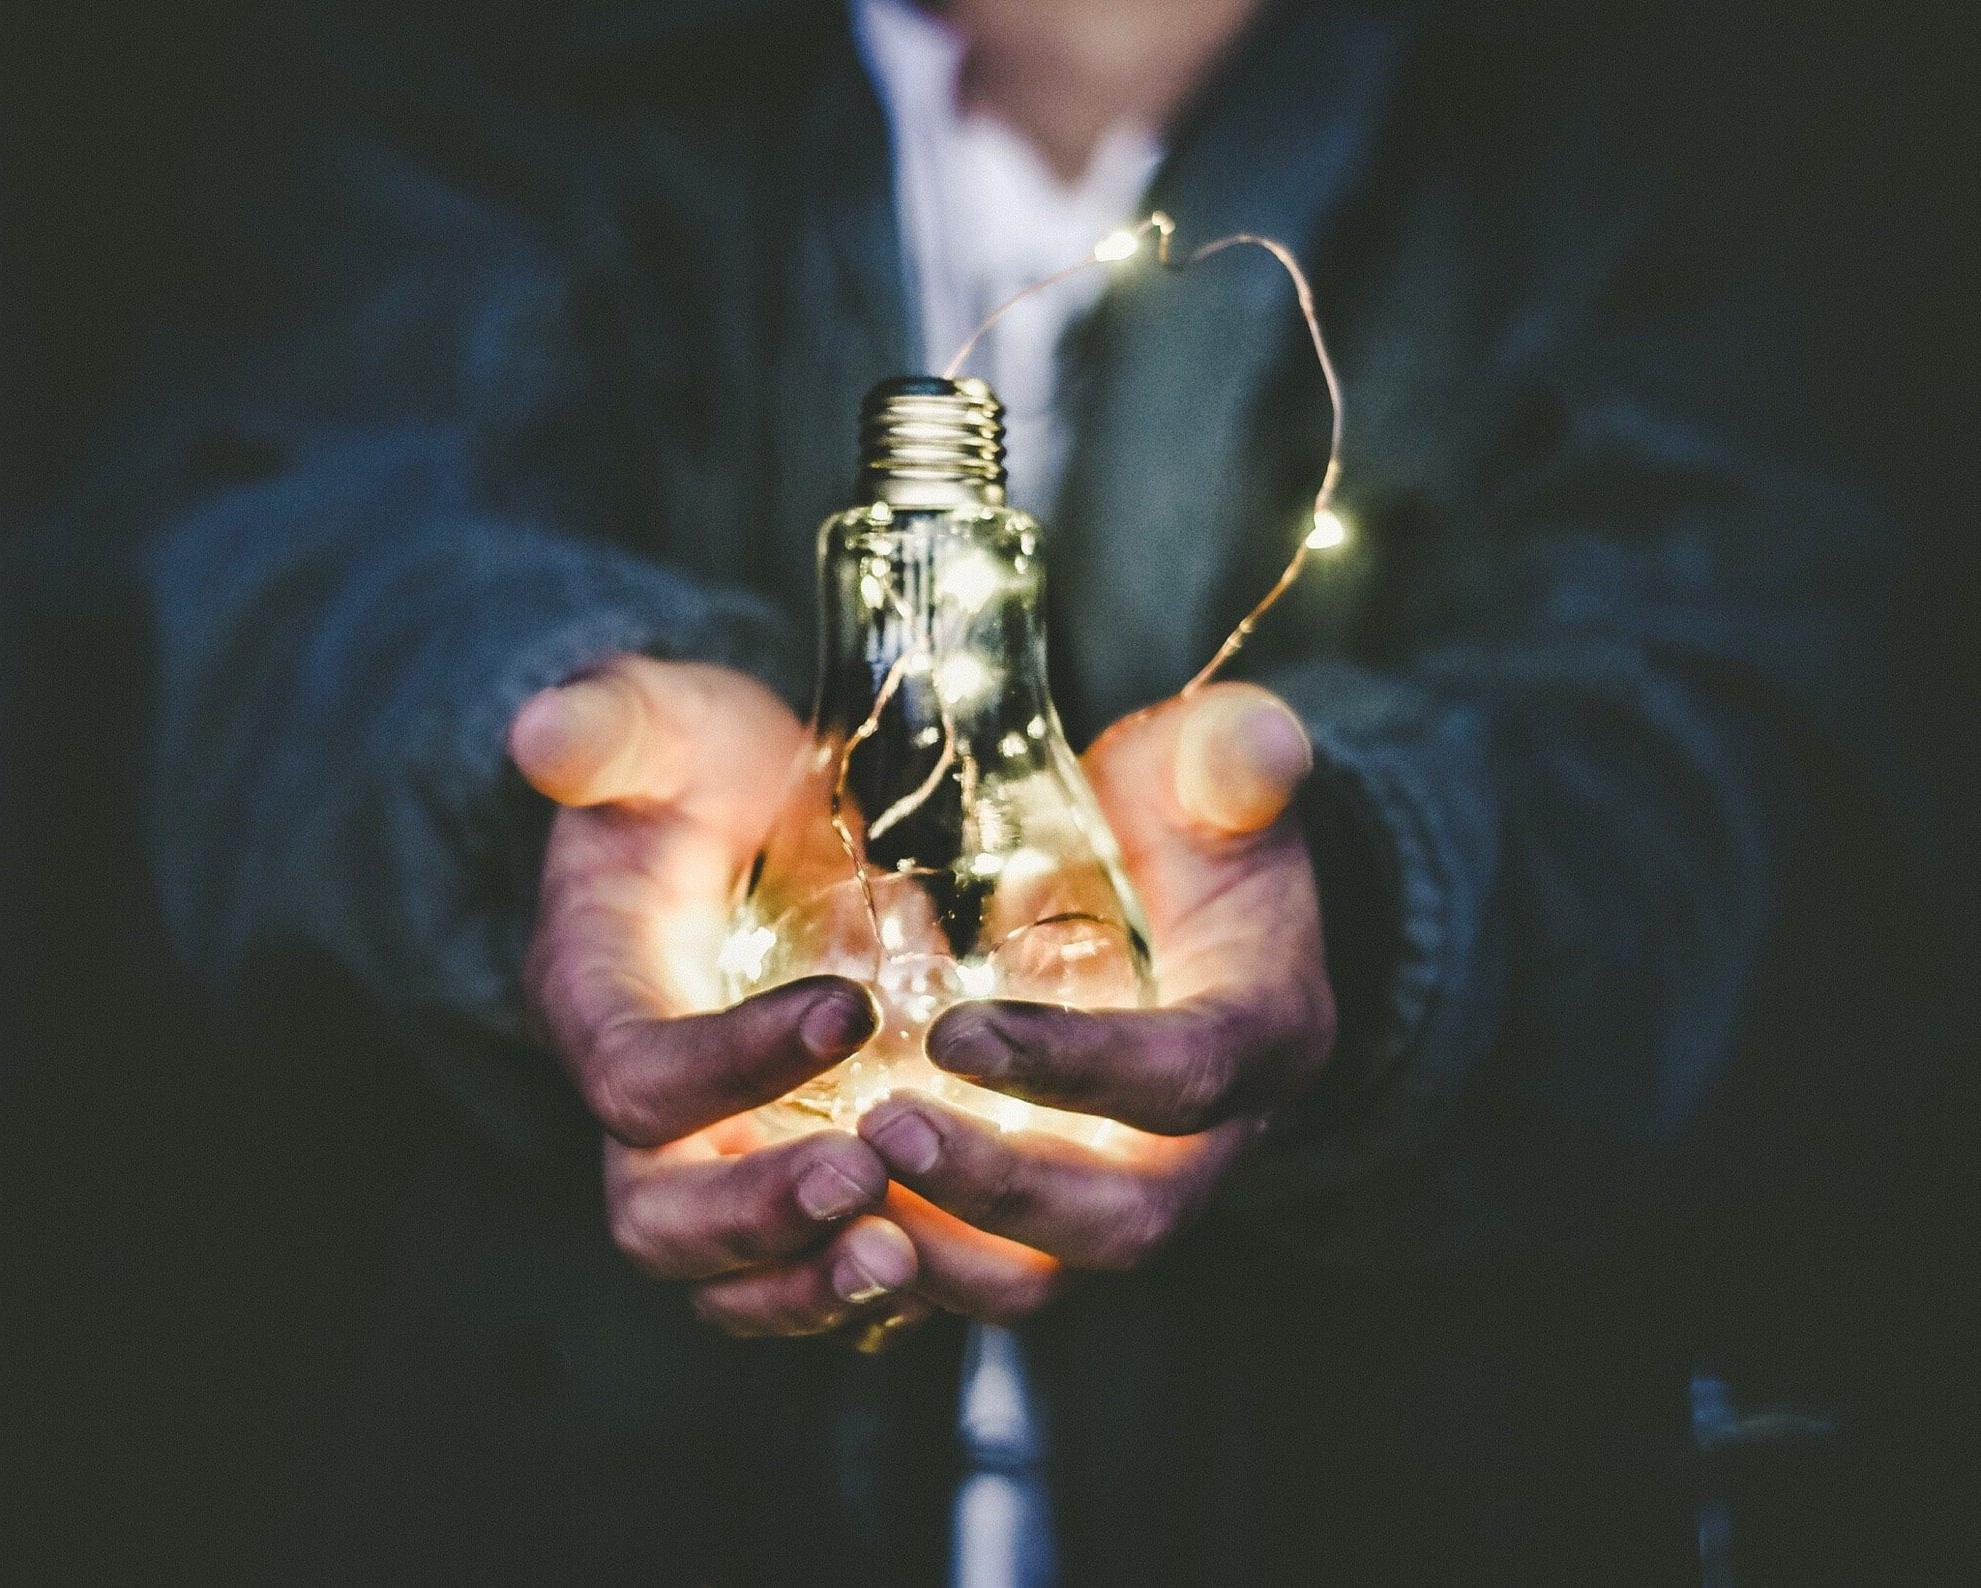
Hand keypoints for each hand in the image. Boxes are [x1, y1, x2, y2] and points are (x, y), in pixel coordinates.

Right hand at [511, 655, 929, 1346]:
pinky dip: (858, 1296)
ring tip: (905, 1263)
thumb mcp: (663, 722)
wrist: (743, 816)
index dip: (731, 1061)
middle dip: (756, 1216)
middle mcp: (641, 1102)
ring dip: (808, 1287)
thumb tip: (543, 728)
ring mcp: (708, 1154)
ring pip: (724, 1278)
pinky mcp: (776, 1176)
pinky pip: (799, 1279)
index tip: (851, 1008)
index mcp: (596, 998)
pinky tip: (944, 1267)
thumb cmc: (698, 767)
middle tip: (866, 1182)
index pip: (635, 1073)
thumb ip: (612, 725)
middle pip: (657, 1213)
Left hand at [857, 683, 1333, 1322]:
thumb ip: (1233, 756)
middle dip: (1001, 1190)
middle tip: (878, 1131)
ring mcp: (1134, 1186)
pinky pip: (990, 1273)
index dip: (1077, 1065)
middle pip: (1126, 1220)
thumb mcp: (1214, 769)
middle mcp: (1213, 1141)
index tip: (953, 1032)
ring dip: (944, 1252)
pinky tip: (820, 1215)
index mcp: (1264, 1032)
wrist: (1190, 896)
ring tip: (832, 1189)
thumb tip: (1256, 745)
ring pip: (1052, 1276)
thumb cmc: (1191, 820)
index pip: (1186, 1076)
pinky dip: (911, 1263)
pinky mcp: (1061, 1210)